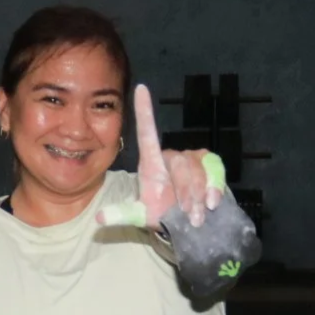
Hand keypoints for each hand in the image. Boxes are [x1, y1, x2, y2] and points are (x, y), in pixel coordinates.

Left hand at [97, 85, 226, 229]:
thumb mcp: (141, 217)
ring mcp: (191, 160)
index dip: (144, 110)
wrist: (190, 227)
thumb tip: (100, 219)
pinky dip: (214, 187)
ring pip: (197, 170)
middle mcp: (171, 157)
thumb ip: (122, 215)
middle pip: (180, 164)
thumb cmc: (163, 216)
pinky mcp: (210, 165)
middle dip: (185, 194)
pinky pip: (214, 169)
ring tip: (195, 217)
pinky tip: (213, 204)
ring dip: (198, 196)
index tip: (141, 88)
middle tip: (186, 216)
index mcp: (151, 163)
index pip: (147, 132)